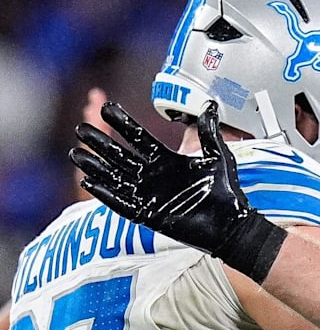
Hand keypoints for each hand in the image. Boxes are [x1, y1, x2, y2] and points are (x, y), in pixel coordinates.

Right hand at [69, 102, 288, 281]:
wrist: (233, 224)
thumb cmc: (226, 191)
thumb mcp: (217, 156)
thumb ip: (208, 132)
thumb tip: (208, 106)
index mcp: (167, 160)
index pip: (138, 137)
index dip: (122, 123)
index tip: (106, 106)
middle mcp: (153, 176)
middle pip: (120, 155)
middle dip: (101, 143)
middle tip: (81, 129)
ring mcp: (149, 195)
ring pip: (115, 178)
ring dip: (96, 167)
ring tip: (76, 153)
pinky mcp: (148, 215)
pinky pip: (121, 203)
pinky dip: (106, 194)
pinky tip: (91, 183)